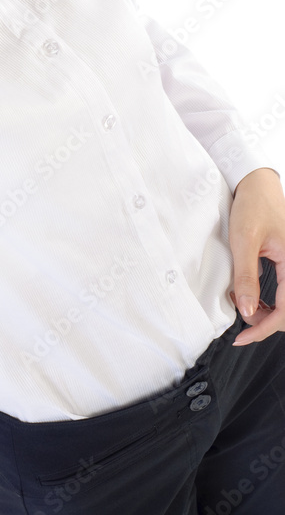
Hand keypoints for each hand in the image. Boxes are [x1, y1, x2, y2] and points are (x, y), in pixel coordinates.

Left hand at [228, 168, 284, 345]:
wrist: (256, 184)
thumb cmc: (253, 205)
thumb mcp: (243, 241)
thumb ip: (246, 277)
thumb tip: (247, 311)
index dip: (263, 328)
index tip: (242, 337)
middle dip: (265, 323)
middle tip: (240, 324)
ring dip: (265, 312)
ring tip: (242, 304)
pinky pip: (282, 292)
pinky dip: (266, 300)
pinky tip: (248, 294)